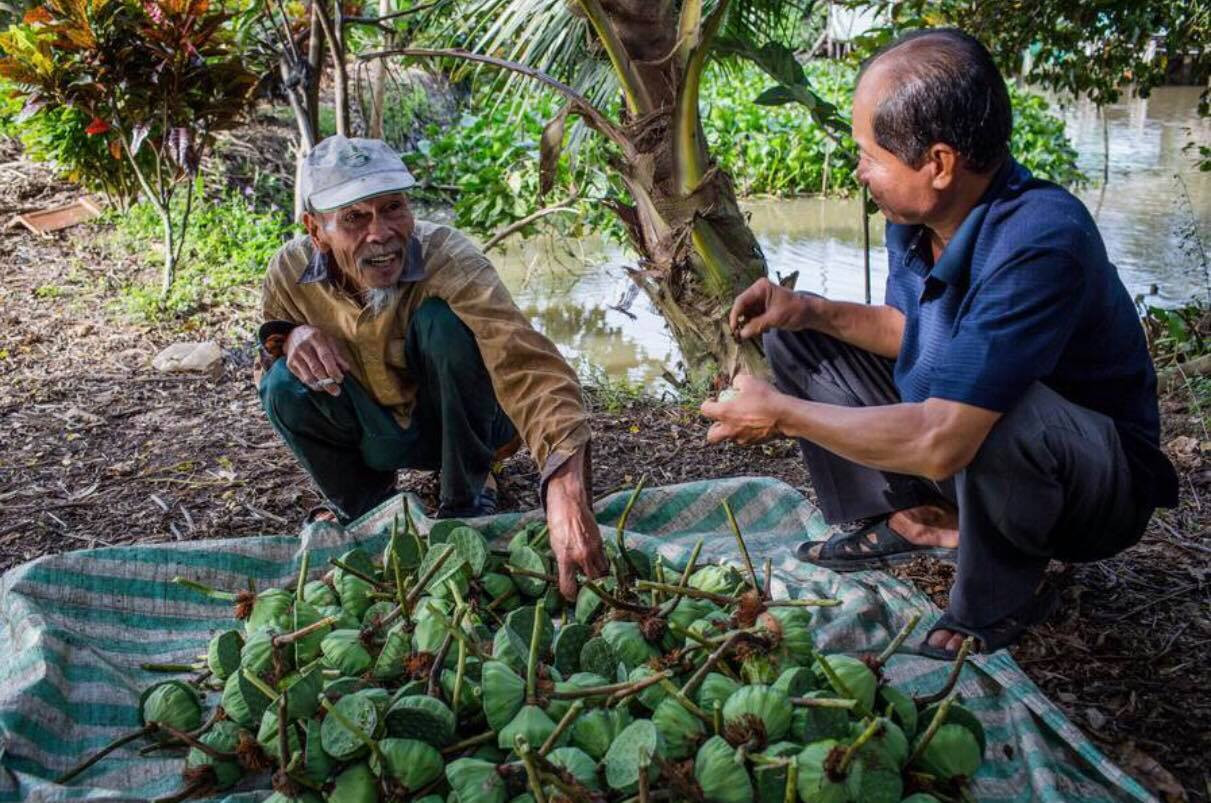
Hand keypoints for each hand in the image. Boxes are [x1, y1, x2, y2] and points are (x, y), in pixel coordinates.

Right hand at [285, 325, 351, 395]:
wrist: (294, 333)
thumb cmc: (317, 338)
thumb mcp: (329, 340)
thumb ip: (337, 354)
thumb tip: (345, 369)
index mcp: (315, 338)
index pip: (325, 357)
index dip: (333, 370)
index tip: (340, 379)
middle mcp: (303, 346)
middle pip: (316, 369)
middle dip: (328, 383)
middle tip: (337, 391)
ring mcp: (294, 356)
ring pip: (309, 376)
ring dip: (321, 386)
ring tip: (330, 389)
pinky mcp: (290, 364)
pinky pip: (303, 378)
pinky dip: (313, 384)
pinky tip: (321, 385)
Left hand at [544, 448, 607, 599]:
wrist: (569, 503)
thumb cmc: (557, 524)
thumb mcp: (555, 546)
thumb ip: (562, 563)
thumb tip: (567, 578)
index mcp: (565, 558)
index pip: (569, 588)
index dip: (570, 596)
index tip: (571, 597)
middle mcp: (582, 556)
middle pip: (593, 583)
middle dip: (591, 591)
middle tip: (587, 594)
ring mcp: (594, 549)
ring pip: (603, 573)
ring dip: (600, 579)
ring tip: (595, 582)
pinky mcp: (601, 542)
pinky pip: (605, 560)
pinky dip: (602, 565)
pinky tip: (597, 565)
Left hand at [700, 374, 786, 444]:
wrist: (785, 416)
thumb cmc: (765, 398)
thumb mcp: (749, 381)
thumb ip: (738, 381)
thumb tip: (736, 383)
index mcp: (725, 413)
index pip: (705, 411)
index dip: (707, 404)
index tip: (714, 400)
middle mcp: (730, 429)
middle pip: (712, 436)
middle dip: (714, 428)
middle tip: (722, 418)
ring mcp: (741, 438)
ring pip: (729, 438)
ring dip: (731, 430)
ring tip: (741, 419)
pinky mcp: (753, 443)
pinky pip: (744, 440)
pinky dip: (745, 433)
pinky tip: (753, 423)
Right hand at [729, 277, 810, 339]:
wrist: (809, 313)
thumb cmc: (795, 310)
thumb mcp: (775, 318)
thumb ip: (757, 325)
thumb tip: (741, 334)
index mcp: (760, 287)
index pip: (741, 301)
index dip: (735, 315)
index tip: (734, 328)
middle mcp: (758, 292)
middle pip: (742, 307)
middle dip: (741, 321)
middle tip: (739, 335)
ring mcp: (760, 300)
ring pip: (746, 314)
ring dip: (747, 325)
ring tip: (754, 333)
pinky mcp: (763, 309)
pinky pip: (752, 318)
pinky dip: (754, 325)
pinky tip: (763, 330)